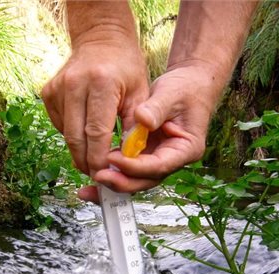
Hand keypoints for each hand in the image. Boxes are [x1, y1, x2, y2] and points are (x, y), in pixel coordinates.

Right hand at [41, 34, 148, 177]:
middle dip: (86, 161)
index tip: (104, 174)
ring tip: (94, 155)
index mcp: (101, 83)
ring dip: (79, 150)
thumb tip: (128, 160)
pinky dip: (72, 135)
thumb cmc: (125, 67)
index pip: (96, 132)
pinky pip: (60, 125)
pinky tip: (85, 132)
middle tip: (97, 174)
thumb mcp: (141, 94)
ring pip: (66, 134)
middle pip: (76, 137)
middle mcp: (74, 84)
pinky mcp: (48, 92)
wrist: (101, 39)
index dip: (99, 158)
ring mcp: (57, 88)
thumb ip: (136, 128)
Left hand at [78, 63, 220, 202]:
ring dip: (113, 182)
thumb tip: (141, 118)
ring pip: (136, 179)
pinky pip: (129, 168)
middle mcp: (173, 160)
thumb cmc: (185, 88)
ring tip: (89, 183)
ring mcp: (159, 159)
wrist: (189, 85)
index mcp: (186, 149)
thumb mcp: (172, 93)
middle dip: (122, 182)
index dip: (135, 166)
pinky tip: (94, 169)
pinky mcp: (146, 154)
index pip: (159, 165)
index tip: (113, 158)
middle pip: (146, 180)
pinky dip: (113, 171)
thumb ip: (156, 108)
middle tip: (98, 176)